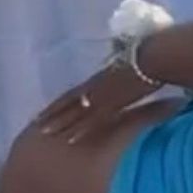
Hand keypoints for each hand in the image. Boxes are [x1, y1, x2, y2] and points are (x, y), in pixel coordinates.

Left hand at [34, 59, 157, 144]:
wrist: (156, 55)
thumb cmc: (148, 52)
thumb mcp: (131, 56)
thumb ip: (122, 60)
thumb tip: (122, 56)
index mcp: (102, 75)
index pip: (77, 90)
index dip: (63, 100)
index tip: (49, 108)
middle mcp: (97, 84)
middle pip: (70, 100)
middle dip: (53, 111)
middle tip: (37, 121)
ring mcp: (102, 94)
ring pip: (75, 111)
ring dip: (59, 122)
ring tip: (44, 132)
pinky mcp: (112, 104)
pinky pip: (92, 121)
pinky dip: (79, 130)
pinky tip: (69, 140)